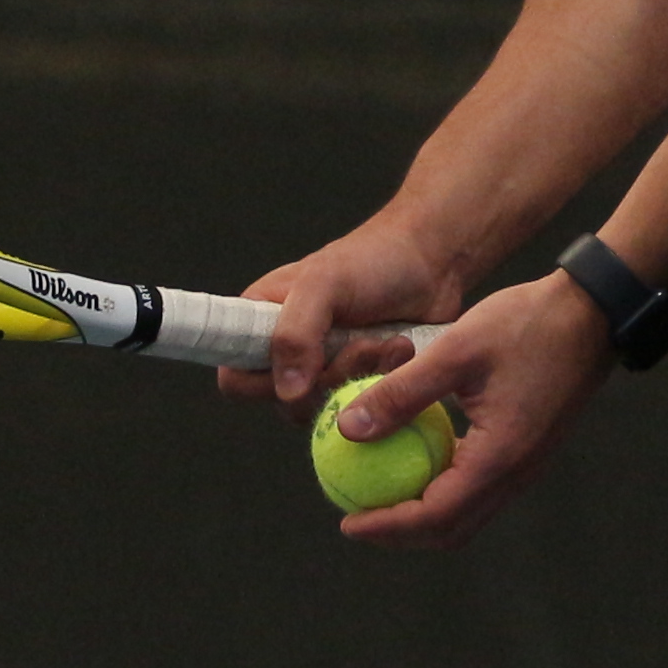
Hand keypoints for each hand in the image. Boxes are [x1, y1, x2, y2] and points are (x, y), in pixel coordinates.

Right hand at [227, 217, 454, 409]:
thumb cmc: (372, 259)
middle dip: (328, 377)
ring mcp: (326, 370)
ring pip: (326, 409)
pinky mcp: (360, 382)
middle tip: (361, 343)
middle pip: (285, 403)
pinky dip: (383, 383)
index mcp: (261, 322)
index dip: (262, 383)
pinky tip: (401, 350)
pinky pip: (361, 406)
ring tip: (386, 343)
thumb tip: (287, 392)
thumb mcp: (324, 282)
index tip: (302, 362)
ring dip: (360, 377)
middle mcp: (288, 352)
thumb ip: (294, 333)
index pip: (235, 378)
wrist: (432, 260)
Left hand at [329, 275, 610, 552]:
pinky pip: (481, 487)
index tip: (347, 523)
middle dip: (402, 534)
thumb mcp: (455, 350)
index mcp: (499, 457)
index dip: (388, 528)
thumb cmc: (526, 324)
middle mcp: (516, 473)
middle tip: (358, 516)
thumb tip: (349, 429)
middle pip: (452, 530)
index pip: (435, 516)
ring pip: (469, 513)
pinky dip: (445, 488)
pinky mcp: (529, 450)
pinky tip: (418, 458)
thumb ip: (402, 393)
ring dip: (424, 514)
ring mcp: (527, 465)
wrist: (594, 312)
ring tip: (382, 493)